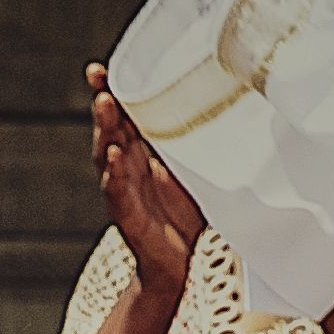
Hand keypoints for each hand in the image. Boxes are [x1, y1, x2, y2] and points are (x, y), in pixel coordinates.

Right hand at [91, 66, 204, 297]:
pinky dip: (113, 174)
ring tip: (105, 105)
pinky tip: (112, 157)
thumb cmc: (190, 215)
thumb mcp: (198, 168)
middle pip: (111, 129)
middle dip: (103, 102)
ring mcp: (125, 191)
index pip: (127, 116)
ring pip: (108, 155)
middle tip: (98, 77)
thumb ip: (201, 141)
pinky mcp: (128, 217)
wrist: (184, 265)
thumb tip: (235, 101)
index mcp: (144, 154)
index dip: (114, 92)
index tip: (102, 67)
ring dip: (105, 129)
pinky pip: (117, 192)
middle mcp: (129, 169)